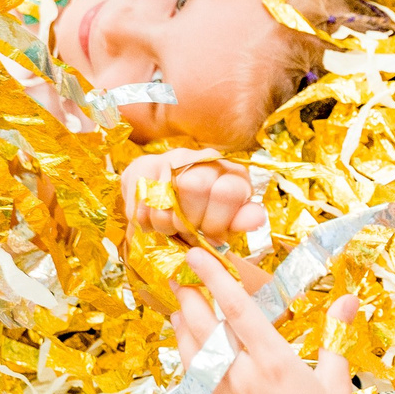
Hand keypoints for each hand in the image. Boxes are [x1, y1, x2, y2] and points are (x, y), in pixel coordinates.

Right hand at [121, 148, 268, 241]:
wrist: (172, 200)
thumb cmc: (208, 216)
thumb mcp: (230, 221)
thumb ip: (242, 220)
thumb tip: (255, 217)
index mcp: (233, 173)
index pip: (227, 191)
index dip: (216, 222)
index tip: (210, 235)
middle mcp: (204, 158)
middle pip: (194, 186)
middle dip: (188, 221)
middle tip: (186, 231)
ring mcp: (171, 158)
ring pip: (164, 193)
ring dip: (165, 223)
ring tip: (170, 228)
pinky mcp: (142, 166)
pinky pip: (139, 198)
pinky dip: (144, 219)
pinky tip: (152, 221)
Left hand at [172, 248, 365, 393]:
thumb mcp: (337, 384)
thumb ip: (335, 337)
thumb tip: (348, 299)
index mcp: (274, 361)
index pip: (236, 307)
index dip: (213, 277)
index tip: (197, 255)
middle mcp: (242, 378)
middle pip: (204, 328)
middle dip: (189, 300)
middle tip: (180, 281)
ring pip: (190, 359)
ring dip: (181, 333)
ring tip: (178, 316)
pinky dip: (184, 381)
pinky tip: (185, 371)